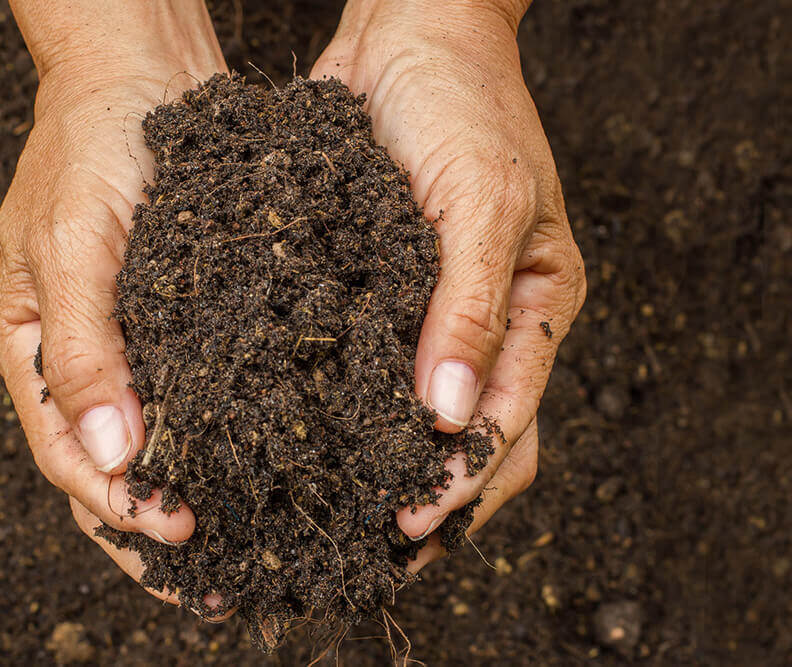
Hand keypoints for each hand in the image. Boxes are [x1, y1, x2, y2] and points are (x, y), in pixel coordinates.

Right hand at [0, 0, 227, 605]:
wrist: (138, 69)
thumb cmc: (91, 144)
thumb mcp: (73, 244)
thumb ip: (82, 354)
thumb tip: (111, 459)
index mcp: (31, 349)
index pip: (67, 458)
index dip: (120, 508)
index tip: (181, 536)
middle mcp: (80, 358)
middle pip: (110, 472)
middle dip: (156, 533)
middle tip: (215, 586)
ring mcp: (129, 342)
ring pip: (157, 444)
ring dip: (195, 497)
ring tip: (246, 550)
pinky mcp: (178, 320)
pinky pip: (196, 396)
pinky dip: (223, 439)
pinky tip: (265, 467)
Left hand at [311, 0, 585, 564]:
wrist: (410, 34)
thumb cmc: (466, 105)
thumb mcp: (485, 201)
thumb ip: (474, 308)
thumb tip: (455, 415)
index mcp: (536, 308)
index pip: (511, 422)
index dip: (463, 483)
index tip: (407, 528)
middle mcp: (484, 323)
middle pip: (468, 441)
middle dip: (426, 501)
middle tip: (362, 550)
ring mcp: (427, 312)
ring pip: (410, 418)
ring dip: (379, 470)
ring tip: (326, 519)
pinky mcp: (373, 293)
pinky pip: (361, 367)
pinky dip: (338, 411)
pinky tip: (296, 441)